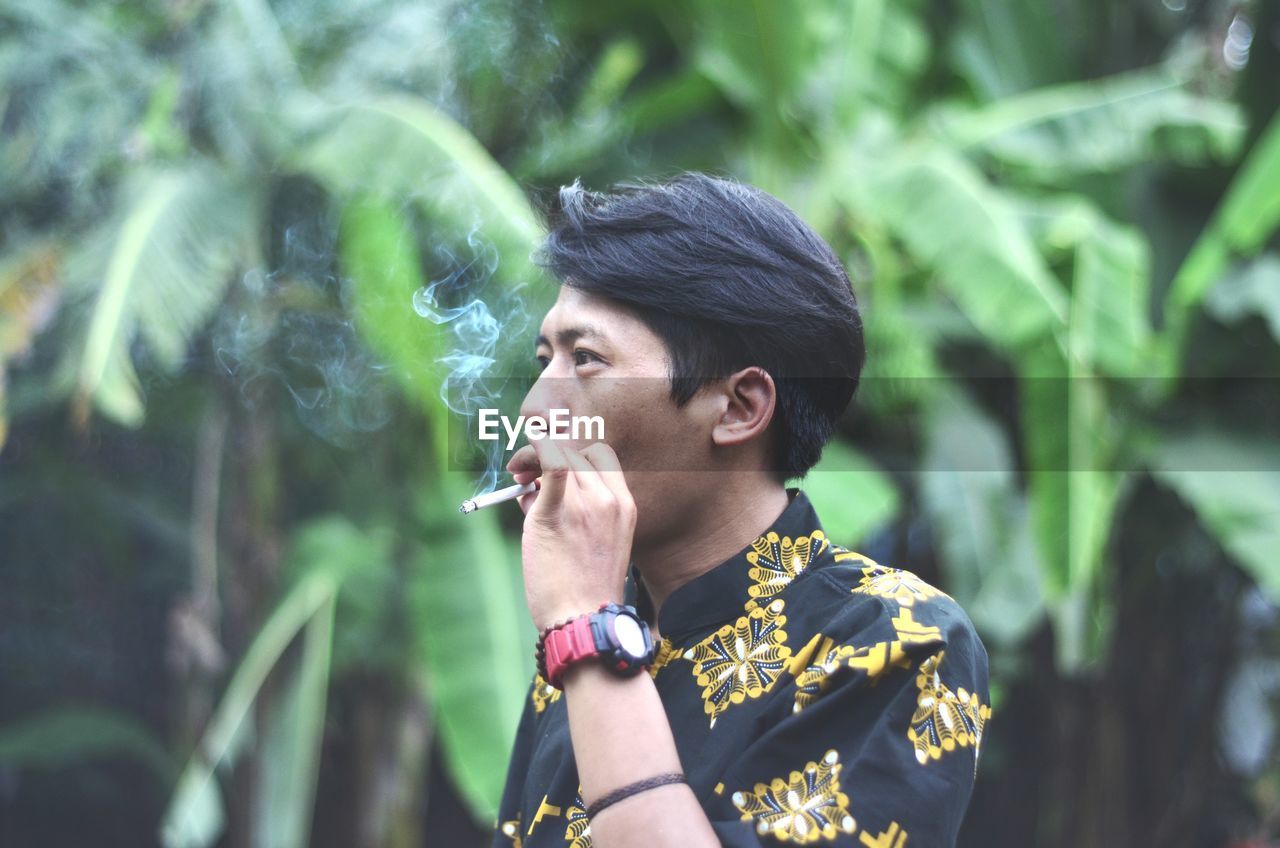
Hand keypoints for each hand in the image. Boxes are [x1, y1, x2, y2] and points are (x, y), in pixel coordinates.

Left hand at [506, 439, 635, 632]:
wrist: (582, 620)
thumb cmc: (584, 589)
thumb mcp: (596, 543)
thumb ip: (573, 510)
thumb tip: (532, 488)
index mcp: (624, 505)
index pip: (600, 456)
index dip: (572, 454)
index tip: (552, 468)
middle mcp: (608, 498)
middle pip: (576, 452)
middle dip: (548, 454)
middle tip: (527, 475)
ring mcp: (585, 504)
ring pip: (558, 454)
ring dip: (533, 459)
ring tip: (519, 480)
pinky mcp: (555, 513)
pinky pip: (549, 463)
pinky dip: (532, 450)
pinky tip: (517, 462)